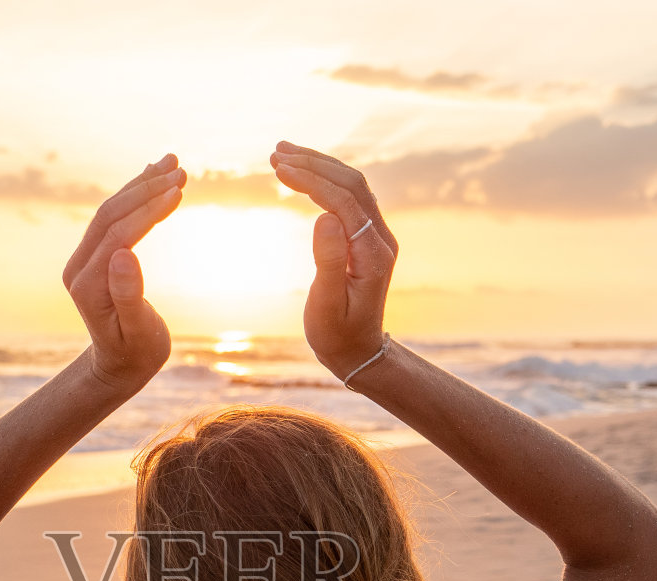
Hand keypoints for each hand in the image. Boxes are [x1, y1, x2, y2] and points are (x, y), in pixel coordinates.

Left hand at [64, 154, 184, 392]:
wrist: (118, 366)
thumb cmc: (136, 354)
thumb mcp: (139, 332)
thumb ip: (128, 296)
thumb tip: (123, 254)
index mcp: (88, 285)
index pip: (118, 235)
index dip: (148, 211)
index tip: (178, 191)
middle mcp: (79, 267)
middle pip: (111, 215)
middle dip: (146, 189)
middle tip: (180, 172)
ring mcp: (85, 259)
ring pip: (112, 210)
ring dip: (142, 184)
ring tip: (174, 163)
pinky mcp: (95, 255)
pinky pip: (114, 217)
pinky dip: (135, 194)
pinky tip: (153, 174)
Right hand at [270, 141, 398, 380]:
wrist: (358, 351)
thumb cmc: (337, 334)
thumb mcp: (326, 305)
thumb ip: (328, 261)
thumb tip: (324, 217)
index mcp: (372, 254)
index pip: (344, 201)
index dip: (312, 180)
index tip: (279, 168)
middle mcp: (380, 239)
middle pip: (352, 184)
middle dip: (314, 164)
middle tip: (276, 153)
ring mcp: (377, 236)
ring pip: (352, 185)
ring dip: (319, 165)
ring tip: (282, 154)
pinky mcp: (367, 238)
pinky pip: (349, 197)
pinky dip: (325, 180)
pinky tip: (303, 173)